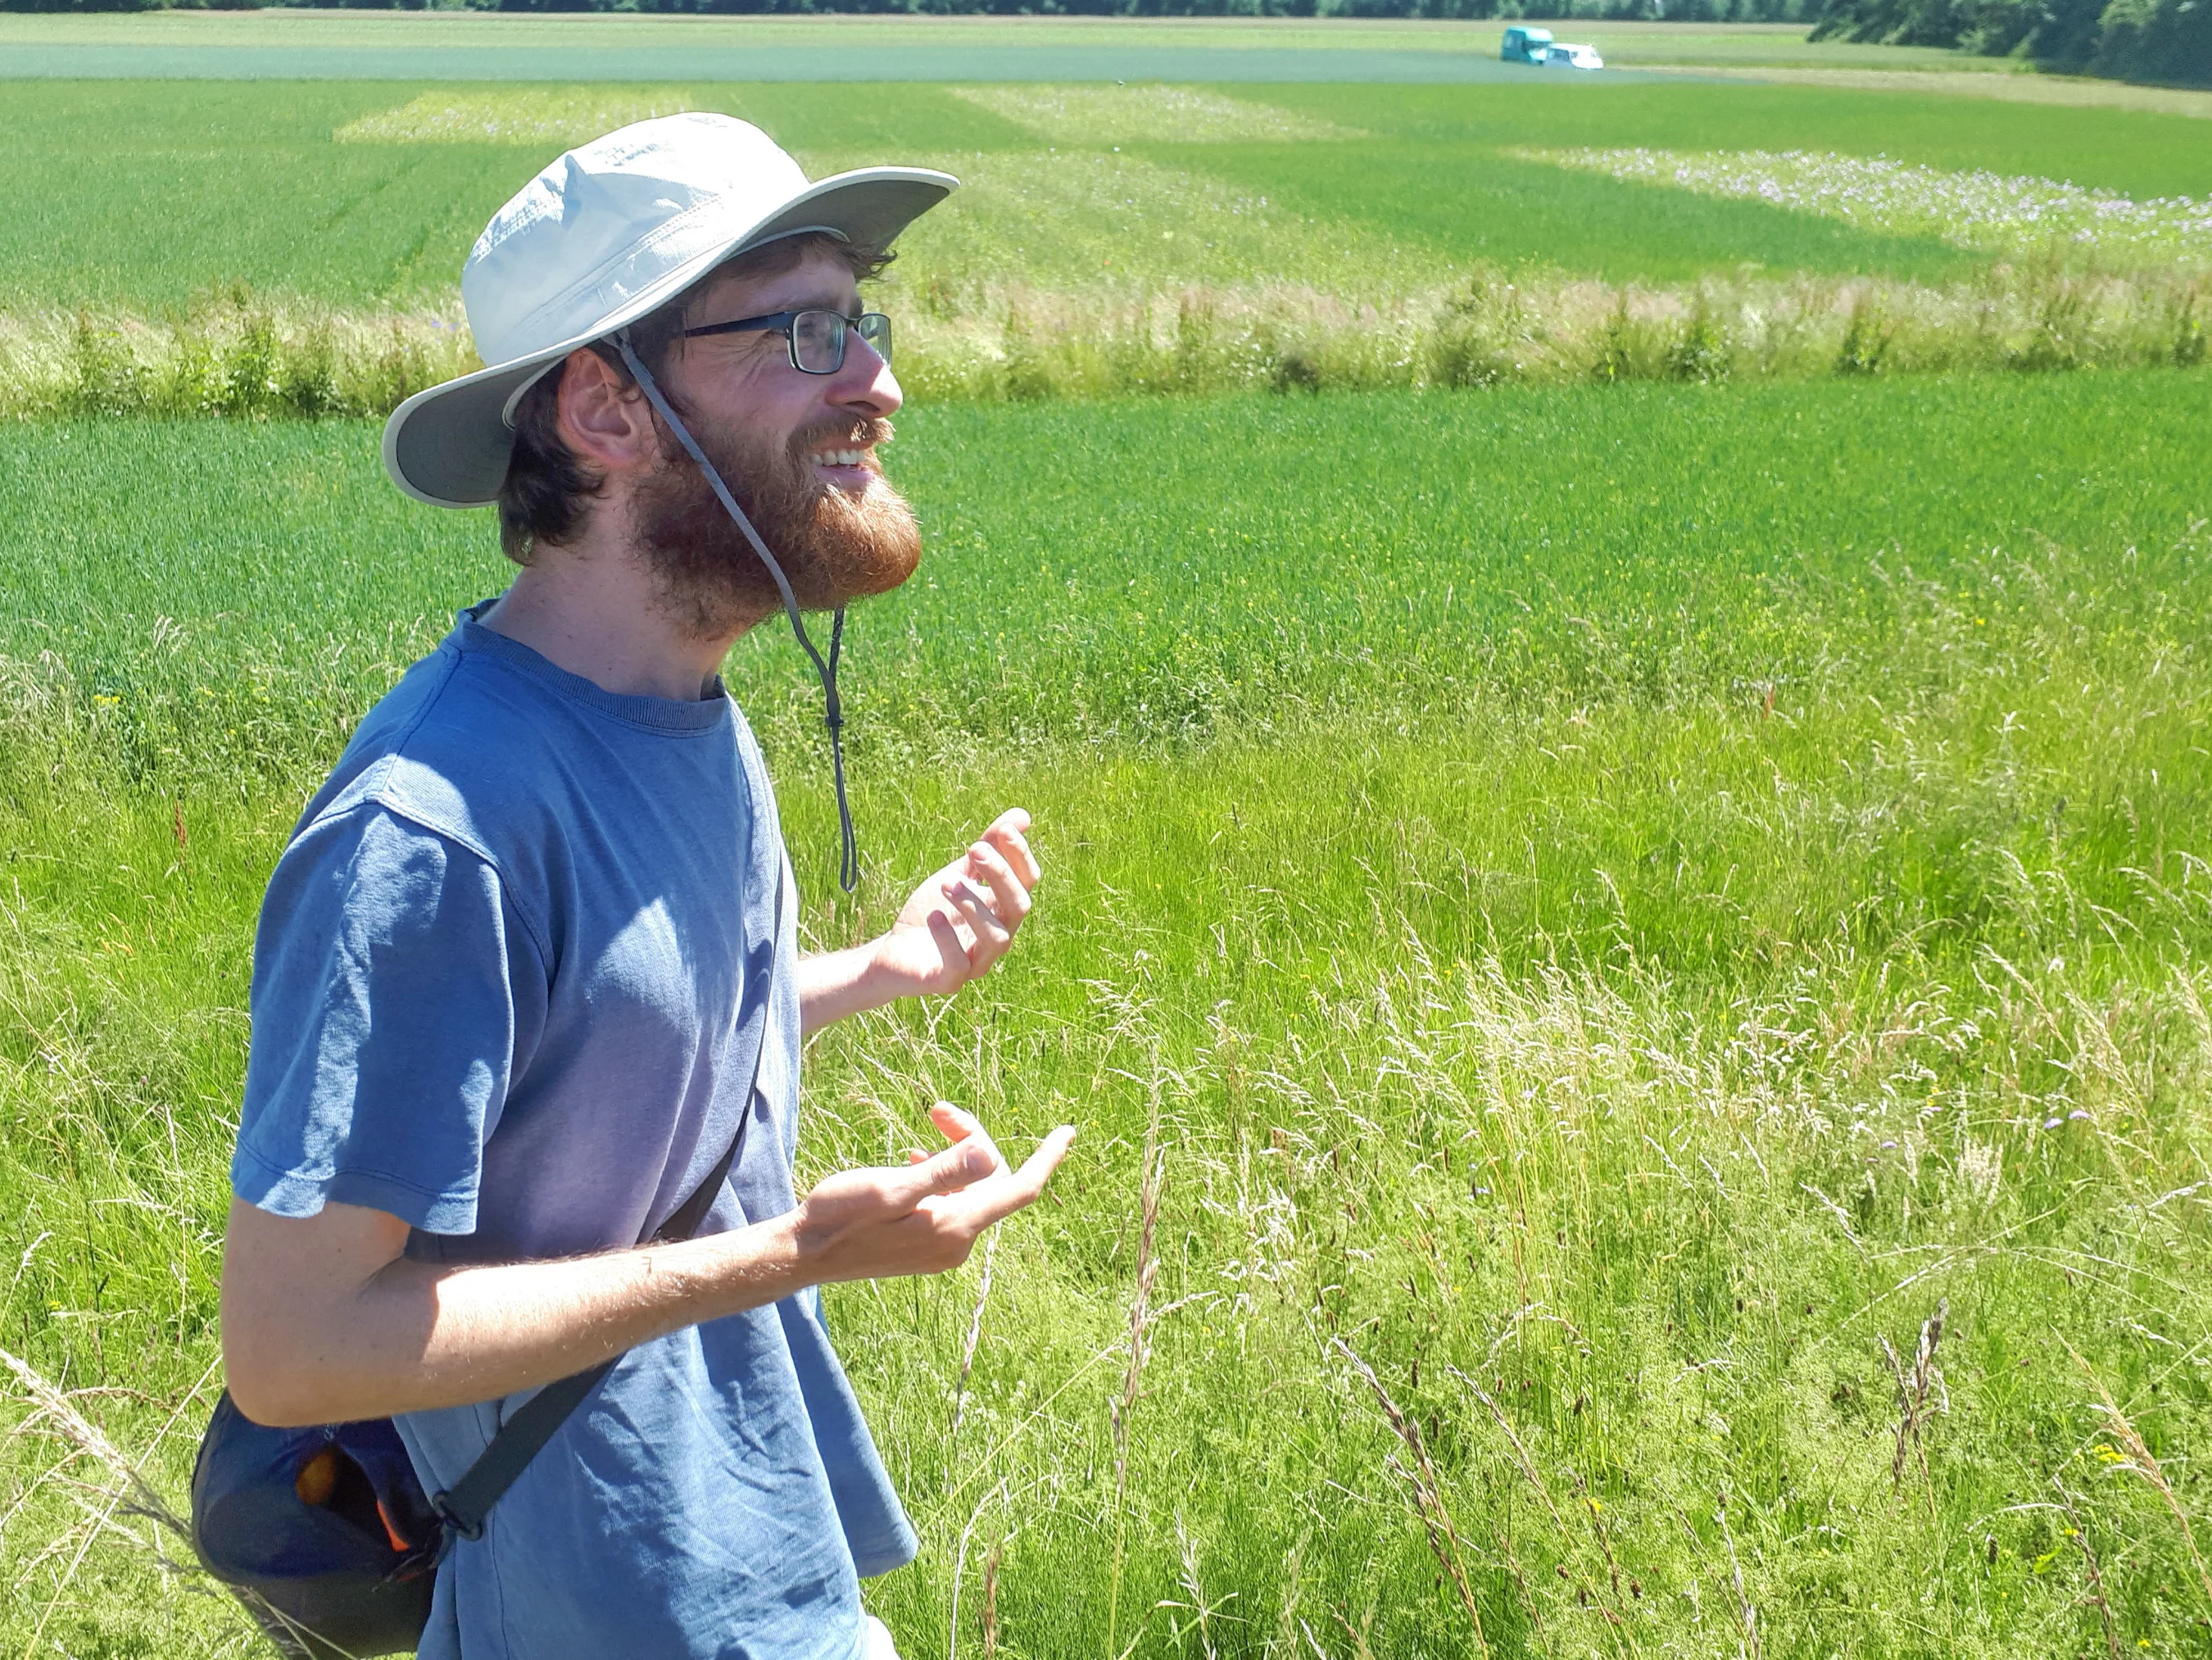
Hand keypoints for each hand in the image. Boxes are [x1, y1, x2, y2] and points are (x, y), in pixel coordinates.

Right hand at [793, 1104, 1075, 1283]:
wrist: (804, 1253)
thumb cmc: (841, 1216)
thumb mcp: (891, 1188)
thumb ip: (943, 1172)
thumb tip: (989, 1154)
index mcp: (956, 1226)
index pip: (1019, 1188)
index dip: (1046, 1158)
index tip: (1067, 1131)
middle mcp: (957, 1241)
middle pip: (991, 1178)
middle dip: (973, 1138)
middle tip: (937, 1109)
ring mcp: (941, 1246)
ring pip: (970, 1188)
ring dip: (954, 1154)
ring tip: (926, 1127)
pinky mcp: (925, 1245)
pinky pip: (952, 1202)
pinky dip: (942, 1174)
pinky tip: (915, 1158)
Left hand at [871, 809, 1040, 997]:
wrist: (892, 951)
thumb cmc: (933, 913)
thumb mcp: (958, 874)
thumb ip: (987, 849)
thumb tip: (1021, 815)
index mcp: (1003, 910)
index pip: (1028, 882)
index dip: (1020, 855)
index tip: (1002, 829)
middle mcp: (998, 936)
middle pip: (1019, 907)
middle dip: (1000, 875)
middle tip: (972, 850)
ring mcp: (977, 962)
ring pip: (997, 938)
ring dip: (974, 905)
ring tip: (947, 883)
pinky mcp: (949, 981)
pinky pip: (960, 965)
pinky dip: (948, 938)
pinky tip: (933, 916)